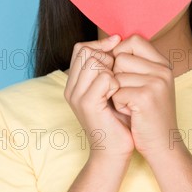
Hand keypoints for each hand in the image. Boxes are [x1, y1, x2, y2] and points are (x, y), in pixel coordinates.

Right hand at [64, 35, 134, 162]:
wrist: (115, 152)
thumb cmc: (118, 121)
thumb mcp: (111, 89)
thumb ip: (108, 68)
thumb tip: (116, 39)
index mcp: (75, 84)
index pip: (81, 48)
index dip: (100, 45)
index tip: (118, 46)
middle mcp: (71, 89)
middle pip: (86, 52)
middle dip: (107, 57)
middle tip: (119, 76)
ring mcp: (77, 96)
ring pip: (94, 62)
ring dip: (113, 70)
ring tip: (119, 89)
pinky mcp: (87, 104)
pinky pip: (105, 78)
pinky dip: (117, 83)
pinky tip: (120, 98)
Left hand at [110, 34, 181, 161]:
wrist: (163, 144)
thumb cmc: (149, 115)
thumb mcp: (149, 84)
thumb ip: (136, 64)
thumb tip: (110, 44)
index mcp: (163, 63)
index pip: (134, 40)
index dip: (120, 53)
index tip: (120, 72)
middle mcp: (163, 69)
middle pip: (120, 57)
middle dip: (116, 77)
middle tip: (130, 95)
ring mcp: (156, 82)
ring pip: (116, 75)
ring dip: (116, 93)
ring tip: (131, 105)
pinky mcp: (146, 97)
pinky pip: (116, 92)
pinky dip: (119, 105)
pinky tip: (131, 114)